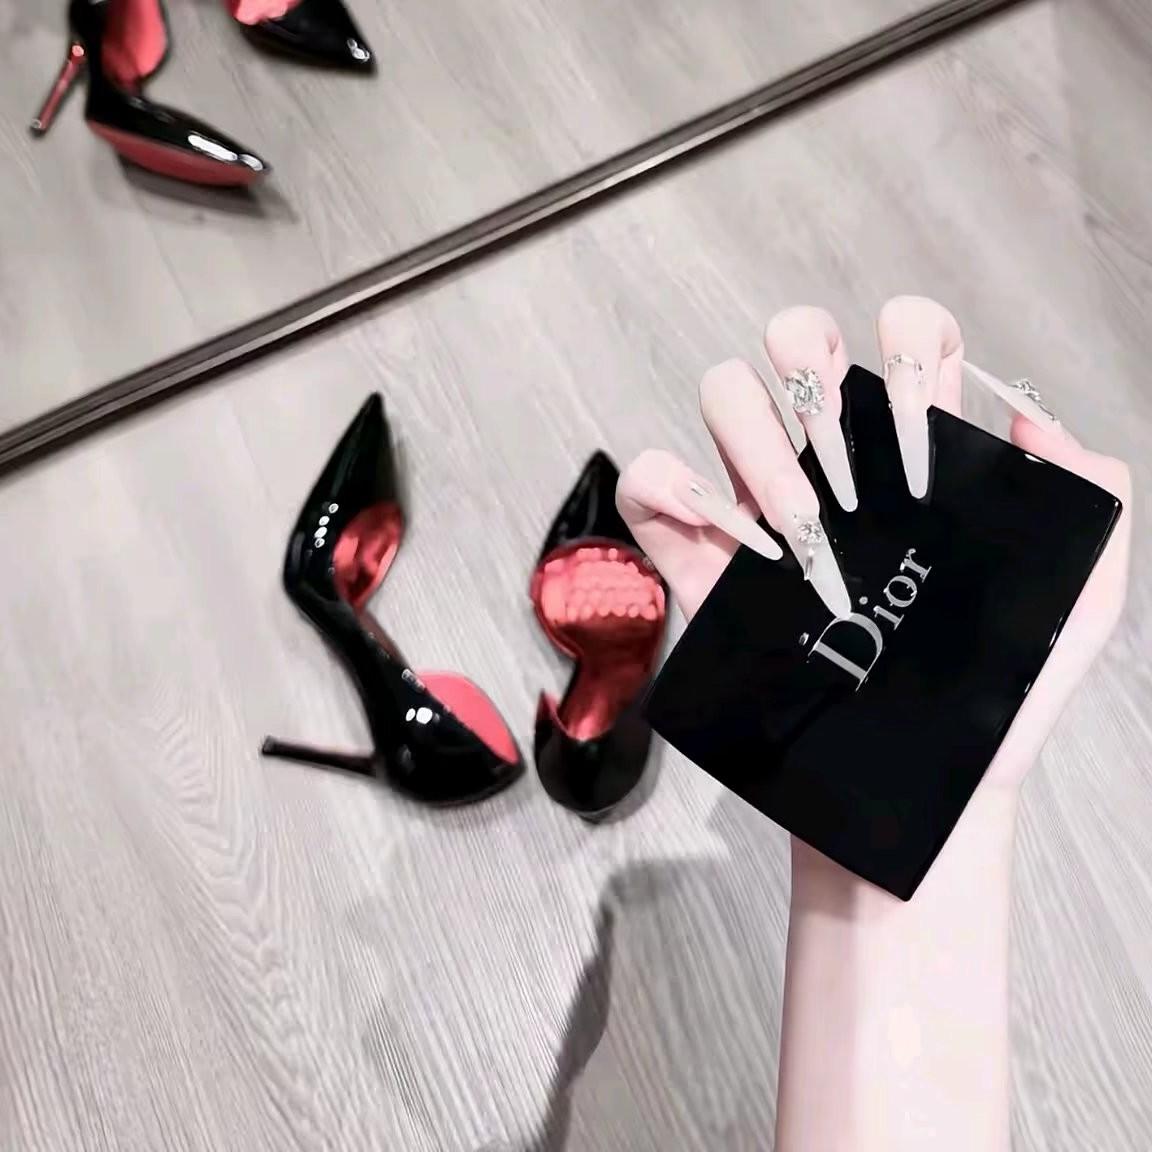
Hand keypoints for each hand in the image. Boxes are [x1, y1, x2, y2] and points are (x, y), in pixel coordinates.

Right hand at [617, 296, 1130, 793]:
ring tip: (799, 534)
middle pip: (798, 343)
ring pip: (724, 393)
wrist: (913, 799)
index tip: (922, 429)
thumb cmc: (990, 714)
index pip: (907, 345)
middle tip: (848, 468)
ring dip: (753, 440)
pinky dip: (665, 486)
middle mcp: (834, 470)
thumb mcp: (1076, 612)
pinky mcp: (698, 565)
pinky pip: (648, 484)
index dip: (911, 346)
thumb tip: (1035, 421)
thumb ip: (1090, 507)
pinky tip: (720, 541)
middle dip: (814, 368)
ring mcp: (760, 511)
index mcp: (915, 465)